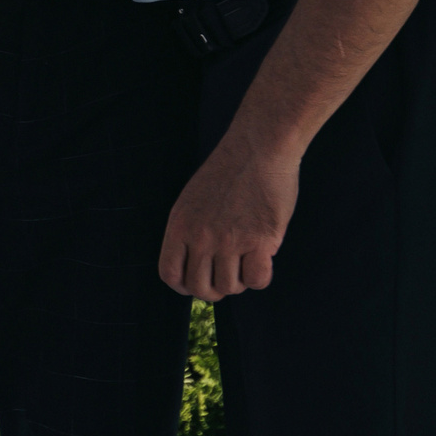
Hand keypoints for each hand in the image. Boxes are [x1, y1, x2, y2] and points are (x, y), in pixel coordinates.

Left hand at [158, 129, 298, 301]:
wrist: (259, 146)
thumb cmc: (230, 170)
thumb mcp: (194, 198)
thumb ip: (191, 230)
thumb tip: (197, 265)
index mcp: (180, 224)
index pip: (170, 275)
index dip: (185, 286)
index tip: (198, 282)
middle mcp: (201, 236)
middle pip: (201, 288)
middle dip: (215, 289)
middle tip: (228, 274)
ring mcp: (229, 240)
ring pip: (230, 287)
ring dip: (240, 280)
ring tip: (247, 259)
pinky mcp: (260, 240)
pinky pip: (257, 280)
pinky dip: (261, 276)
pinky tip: (264, 258)